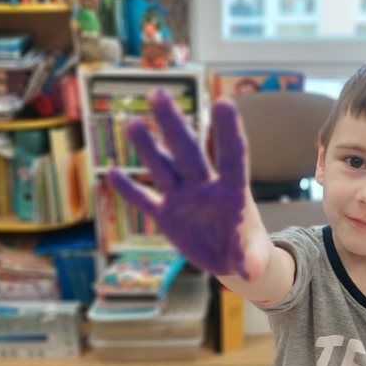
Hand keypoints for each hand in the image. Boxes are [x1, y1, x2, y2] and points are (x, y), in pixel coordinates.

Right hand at [108, 89, 248, 277]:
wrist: (231, 259)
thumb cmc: (248, 252)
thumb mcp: (255, 260)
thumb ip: (253, 262)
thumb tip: (251, 272)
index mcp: (233, 191)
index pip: (232, 156)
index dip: (228, 132)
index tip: (224, 103)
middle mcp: (205, 186)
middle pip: (188, 152)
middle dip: (173, 125)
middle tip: (158, 93)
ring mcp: (183, 198)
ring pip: (163, 168)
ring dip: (147, 148)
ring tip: (131, 123)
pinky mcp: (167, 216)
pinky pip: (145, 201)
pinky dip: (129, 190)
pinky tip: (111, 172)